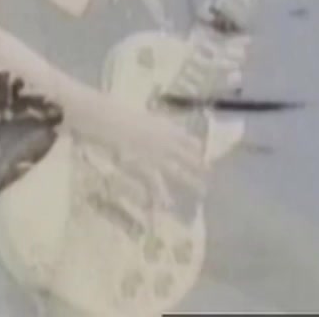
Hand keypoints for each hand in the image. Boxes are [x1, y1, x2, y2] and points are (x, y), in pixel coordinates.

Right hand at [82, 97, 206, 194]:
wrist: (109, 119)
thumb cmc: (117, 112)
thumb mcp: (137, 113)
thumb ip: (146, 121)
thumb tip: (147, 122)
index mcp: (163, 126)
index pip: (185, 137)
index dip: (194, 145)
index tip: (201, 150)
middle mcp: (165, 140)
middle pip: (187, 155)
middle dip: (198, 164)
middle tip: (209, 172)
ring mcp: (157, 155)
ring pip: (178, 170)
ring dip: (190, 181)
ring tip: (202, 192)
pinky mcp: (145, 167)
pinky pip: (156, 184)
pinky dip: (161, 195)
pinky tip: (167, 205)